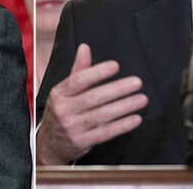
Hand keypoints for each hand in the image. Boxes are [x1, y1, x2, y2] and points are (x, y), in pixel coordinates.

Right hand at [36, 43, 147, 164]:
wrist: (50, 144)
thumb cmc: (62, 111)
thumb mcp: (64, 91)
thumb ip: (78, 70)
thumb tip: (85, 47)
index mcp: (59, 93)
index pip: (79, 80)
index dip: (98, 72)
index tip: (115, 66)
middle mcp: (63, 110)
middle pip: (94, 97)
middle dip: (118, 89)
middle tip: (137, 82)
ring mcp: (71, 128)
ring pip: (102, 115)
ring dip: (124, 106)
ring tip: (142, 99)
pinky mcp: (81, 142)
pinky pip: (105, 133)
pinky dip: (122, 126)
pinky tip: (135, 118)